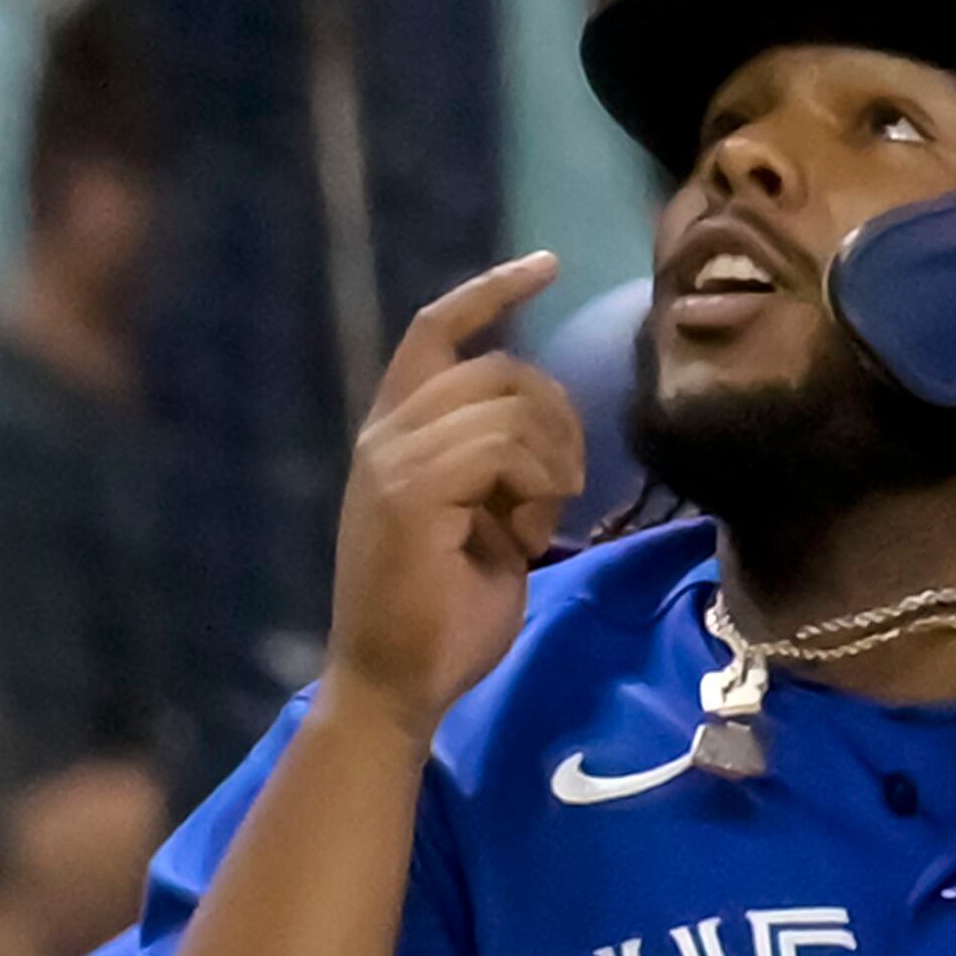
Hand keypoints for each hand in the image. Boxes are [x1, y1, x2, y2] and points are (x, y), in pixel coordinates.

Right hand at [325, 259, 582, 738]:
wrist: (394, 688)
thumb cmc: (441, 625)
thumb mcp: (482, 526)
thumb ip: (498, 468)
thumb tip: (546, 440)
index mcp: (395, 432)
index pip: (438, 330)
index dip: (492, 292)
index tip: (547, 267)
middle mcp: (386, 432)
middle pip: (496, 367)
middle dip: (554, 413)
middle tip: (569, 481)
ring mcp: (393, 458)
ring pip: (506, 405)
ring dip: (549, 460)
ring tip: (543, 519)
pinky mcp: (412, 491)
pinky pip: (502, 447)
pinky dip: (536, 485)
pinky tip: (528, 532)